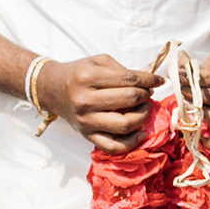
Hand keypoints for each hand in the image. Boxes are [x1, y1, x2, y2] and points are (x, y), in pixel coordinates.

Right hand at [36, 55, 162, 153]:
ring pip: (125, 124)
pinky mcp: (86, 135)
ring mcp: (85, 120)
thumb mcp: (97, 62)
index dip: (150, 80)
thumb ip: (122, 70)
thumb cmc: (77, 74)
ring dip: (142, 116)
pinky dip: (131, 142)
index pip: (129, 79)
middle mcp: (84, 100)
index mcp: (87, 77)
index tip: (158, 80)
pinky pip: (113, 146)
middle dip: (145, 95)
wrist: (51, 89)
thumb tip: (149, 83)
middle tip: (146, 93)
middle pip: (129, 99)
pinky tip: (140, 132)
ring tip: (142, 109)